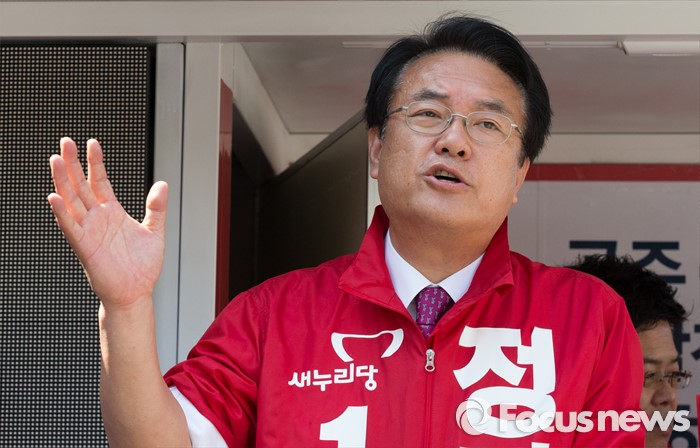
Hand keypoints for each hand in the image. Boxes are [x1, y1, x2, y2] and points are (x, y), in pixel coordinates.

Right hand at [48, 138, 167, 308]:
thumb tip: (162, 185)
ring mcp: (89, 231)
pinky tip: (54, 197)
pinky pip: (70, 227)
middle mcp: (97, 218)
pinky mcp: (84, 246)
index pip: (99, 181)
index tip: (92, 143)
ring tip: (56, 160)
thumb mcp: (154, 231)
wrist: (136, 292)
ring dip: (62, 181)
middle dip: (72, 164)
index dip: (95, 162)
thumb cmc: (142, 266)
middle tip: (66, 141)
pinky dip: (62, 213)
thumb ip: (157, 208)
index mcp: (112, 212)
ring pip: (71, 201)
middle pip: (80, 185)